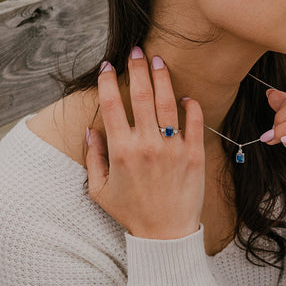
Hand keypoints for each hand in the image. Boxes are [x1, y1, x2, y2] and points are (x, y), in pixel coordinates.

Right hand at [86, 49, 204, 238]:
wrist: (166, 234)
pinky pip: (194, 121)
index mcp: (121, 150)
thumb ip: (93, 158)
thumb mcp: (99, 190)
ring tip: (158, 61)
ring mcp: (173, 148)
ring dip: (162, 78)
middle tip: (137, 51)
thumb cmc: (131, 213)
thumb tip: (92, 130)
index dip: (107, 81)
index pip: (111, 105)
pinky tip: (185, 97)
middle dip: (137, 68)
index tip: (106, 65)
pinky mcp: (194, 154)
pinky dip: (191, 106)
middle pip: (141, 95)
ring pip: (168, 102)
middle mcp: (147, 144)